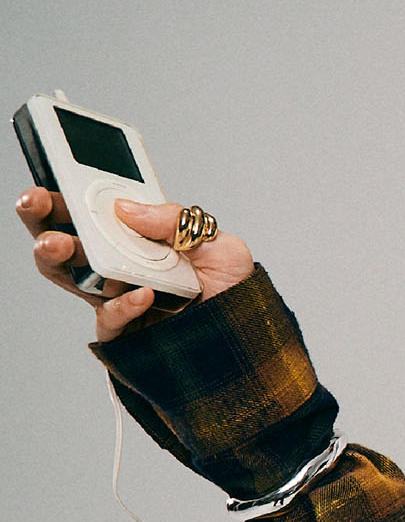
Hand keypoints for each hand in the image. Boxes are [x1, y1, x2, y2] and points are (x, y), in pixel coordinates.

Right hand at [17, 188, 254, 342]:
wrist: (252, 341)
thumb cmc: (234, 291)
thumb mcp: (220, 245)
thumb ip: (177, 221)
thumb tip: (127, 207)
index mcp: (140, 239)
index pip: (95, 213)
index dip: (67, 196)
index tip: (50, 179)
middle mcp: (121, 267)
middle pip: (68, 240)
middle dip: (44, 219)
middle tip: (35, 203)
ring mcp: (118, 299)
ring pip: (71, 278)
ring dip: (58, 257)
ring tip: (58, 244)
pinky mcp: (125, 333)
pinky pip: (109, 318)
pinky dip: (122, 305)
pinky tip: (142, 294)